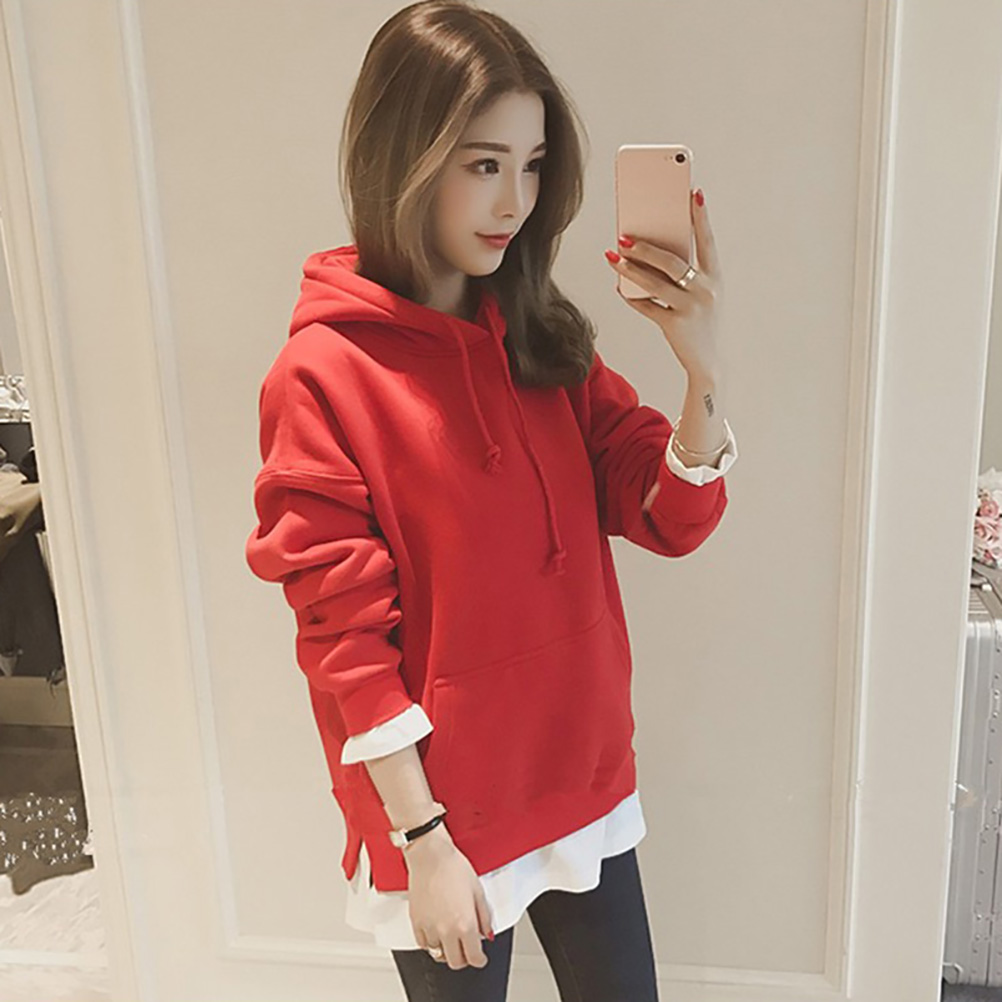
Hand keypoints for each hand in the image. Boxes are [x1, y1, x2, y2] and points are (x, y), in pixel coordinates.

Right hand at [405, 826, 494, 969]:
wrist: (431, 855)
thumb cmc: (453, 867)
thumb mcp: (478, 890)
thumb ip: (484, 916)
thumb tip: (486, 932)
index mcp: (464, 924)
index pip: (474, 957)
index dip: (480, 960)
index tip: (480, 957)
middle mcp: (446, 930)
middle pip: (455, 962)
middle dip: (464, 958)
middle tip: (467, 950)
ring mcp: (429, 928)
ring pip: (438, 954)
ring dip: (446, 949)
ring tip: (451, 937)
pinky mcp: (416, 922)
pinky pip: (423, 944)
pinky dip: (431, 943)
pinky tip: (437, 932)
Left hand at [605, 187, 723, 381]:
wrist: (708, 363)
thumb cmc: (701, 321)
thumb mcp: (700, 294)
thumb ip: (683, 274)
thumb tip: (647, 252)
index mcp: (715, 277)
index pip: (707, 240)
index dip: (700, 216)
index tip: (691, 192)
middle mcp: (706, 290)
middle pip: (672, 261)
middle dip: (646, 247)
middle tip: (624, 235)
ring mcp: (691, 309)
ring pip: (655, 283)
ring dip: (630, 269)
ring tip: (613, 255)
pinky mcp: (675, 326)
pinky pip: (647, 306)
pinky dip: (631, 296)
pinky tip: (618, 286)